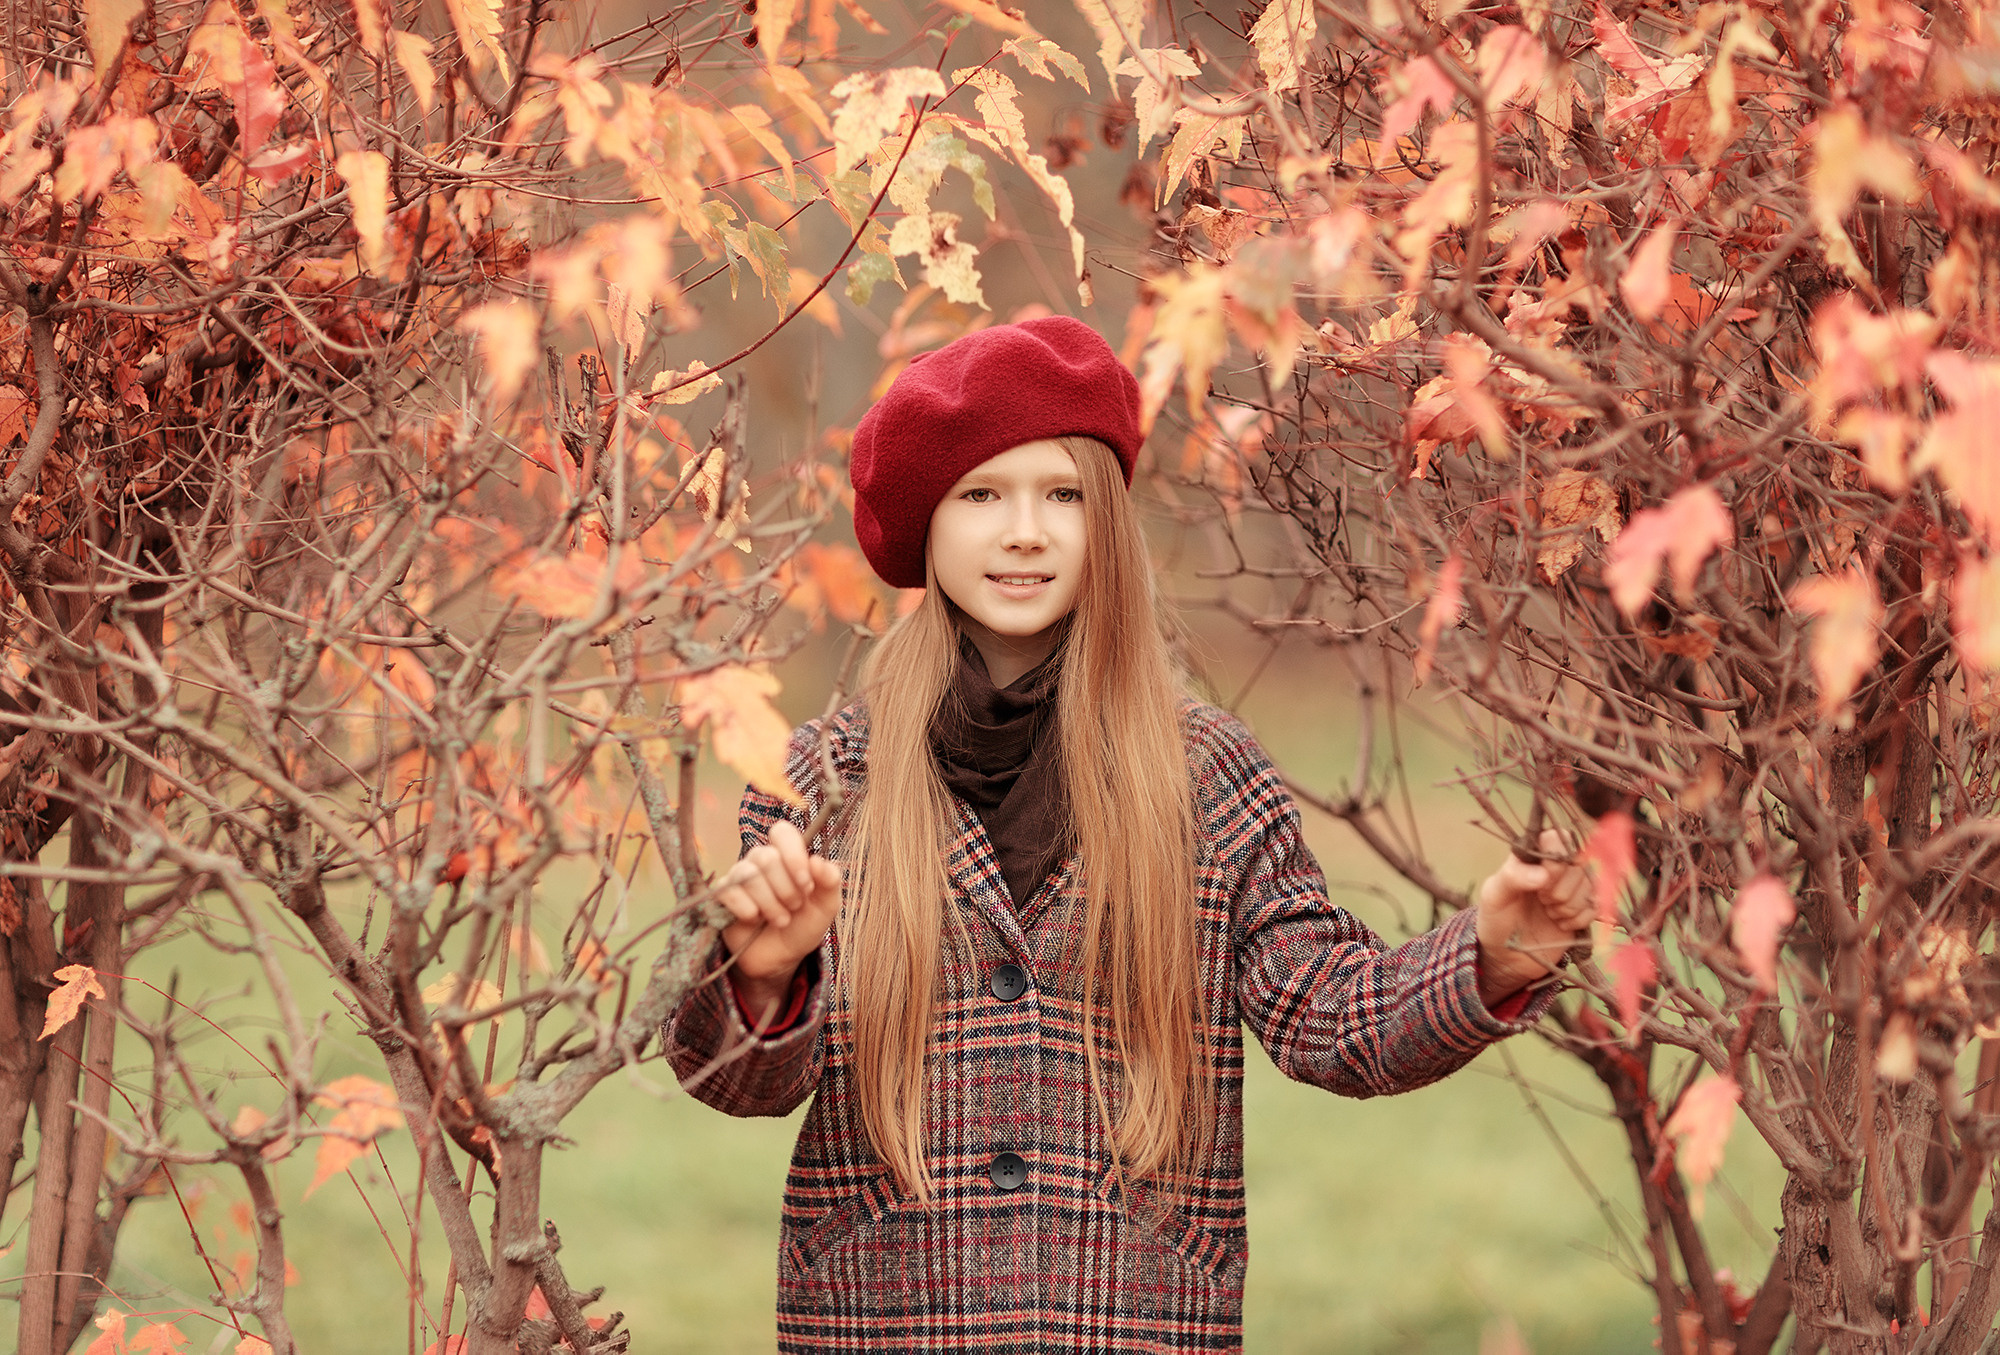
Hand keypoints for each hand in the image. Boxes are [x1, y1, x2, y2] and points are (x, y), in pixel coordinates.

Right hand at [716, 820, 842, 1022]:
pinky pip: (728, 891)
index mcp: (786, 856)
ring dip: (769, 904)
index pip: (782, 832)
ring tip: (779, 920)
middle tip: (794, 908)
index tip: (806, 884)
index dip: (793, 856)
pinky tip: (754, 920)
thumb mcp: (826, 906)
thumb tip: (818, 861)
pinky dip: (747, 910)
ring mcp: (739, 876)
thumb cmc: (803, 926)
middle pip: (766, 857)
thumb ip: (830, 881)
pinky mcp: (722, 895)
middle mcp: (760, 861)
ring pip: (748, 875)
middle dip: (785, 890)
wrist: (780, 958)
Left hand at [1474, 828, 1592, 1005]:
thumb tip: (1543, 874)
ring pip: (1590, 887)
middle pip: (1579, 866)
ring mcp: (1574, 886)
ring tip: (1547, 912)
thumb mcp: (1493, 895)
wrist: (1509, 955)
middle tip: (1540, 900)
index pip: (1560, 839)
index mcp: (1534, 853)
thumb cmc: (1496, 918)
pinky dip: (1577, 920)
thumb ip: (1512, 877)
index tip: (1541, 883)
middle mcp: (1558, 865)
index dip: (1555, 863)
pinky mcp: (1585, 908)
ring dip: (1567, 908)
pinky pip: (1596, 908)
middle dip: (1558, 891)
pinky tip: (1559, 924)